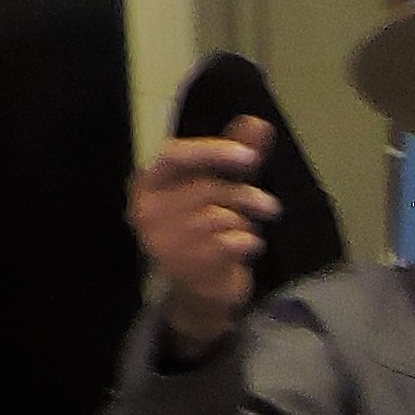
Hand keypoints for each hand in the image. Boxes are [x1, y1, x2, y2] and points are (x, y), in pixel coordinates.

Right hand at [130, 114, 276, 347]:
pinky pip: (231, 241)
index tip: (250, 156)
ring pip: (221, 215)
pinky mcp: (187, 267)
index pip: (173, 155)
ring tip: (246, 228)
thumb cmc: (206, 230)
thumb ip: (236, 153)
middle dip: (244, 194)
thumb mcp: (220, 187)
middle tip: (267, 205)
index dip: (212, 151)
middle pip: (207, 186)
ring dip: (247, 220)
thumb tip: (258, 122)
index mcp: (147, 185)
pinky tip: (241, 249)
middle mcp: (148, 212)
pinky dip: (248, 242)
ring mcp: (165, 242)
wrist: (200, 292)